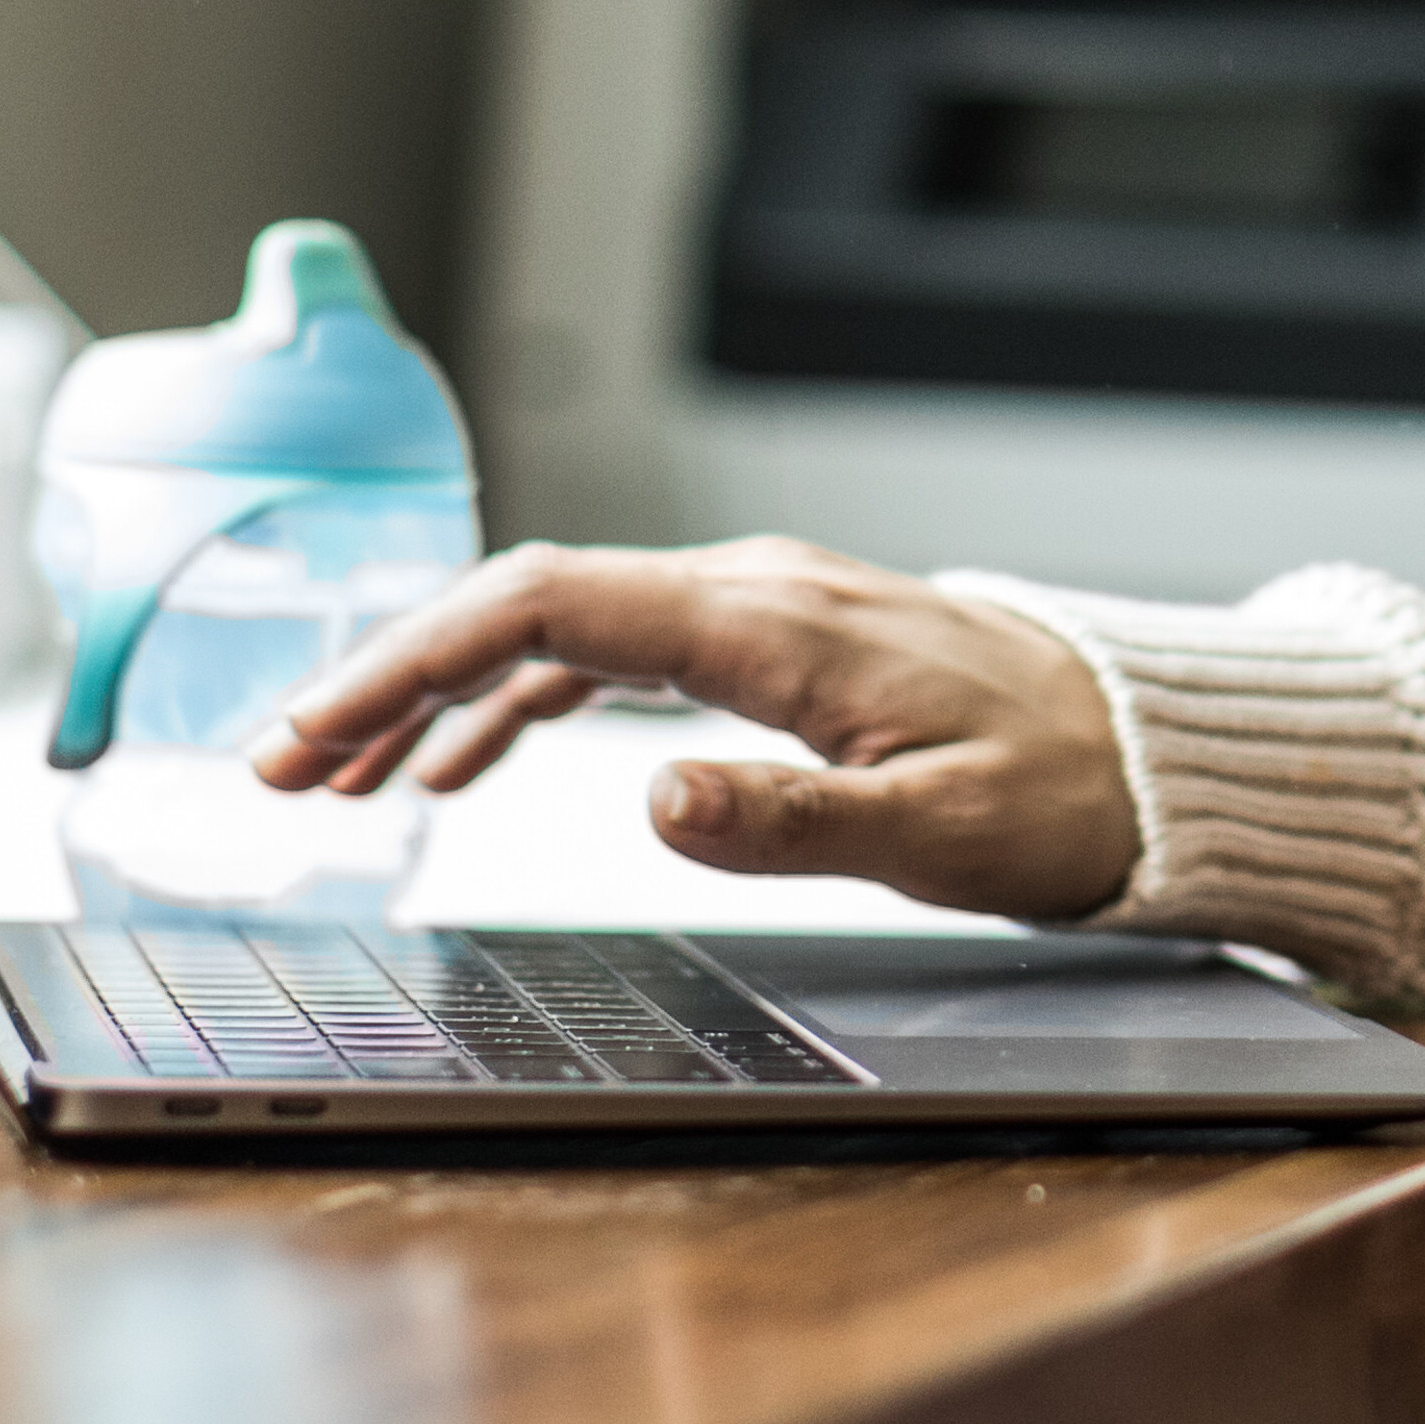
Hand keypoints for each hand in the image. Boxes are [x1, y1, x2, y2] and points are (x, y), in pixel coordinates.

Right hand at [249, 536, 1137, 920]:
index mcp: (766, 621)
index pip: (546, 603)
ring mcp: (746, 608)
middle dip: (386, 675)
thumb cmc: (1060, 787)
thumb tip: (655, 799)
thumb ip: (795, 818)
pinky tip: (462, 759)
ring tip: (338, 771)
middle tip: (278, 762)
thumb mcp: (944, 833)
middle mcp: (741, 590)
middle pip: (519, 604)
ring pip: (551, 628)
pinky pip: (605, 653)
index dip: (415, 654)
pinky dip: (515, 699)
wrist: (1146, 747)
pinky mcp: (758, 642)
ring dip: (436, 692)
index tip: (321, 723)